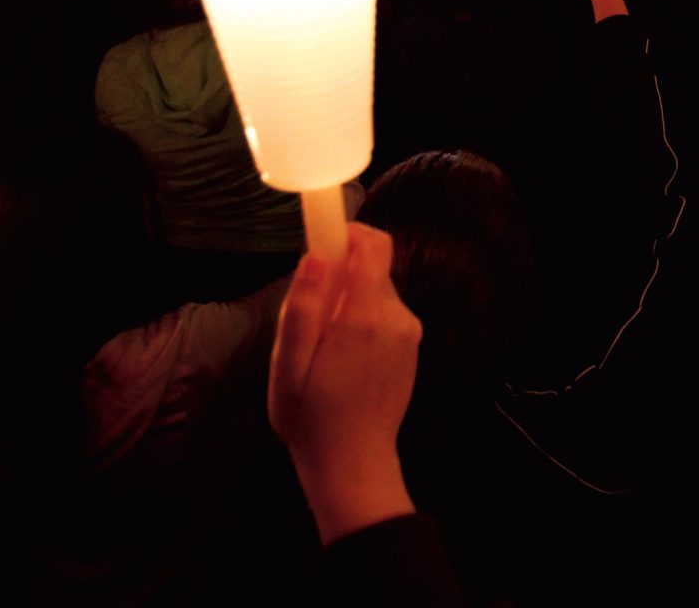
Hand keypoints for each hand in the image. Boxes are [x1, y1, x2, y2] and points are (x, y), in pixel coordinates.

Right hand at [269, 231, 421, 545]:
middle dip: (336, 278)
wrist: (352, 465)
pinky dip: (359, 322)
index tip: (318, 246)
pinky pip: (382, 314)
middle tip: (307, 322)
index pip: (371, 243)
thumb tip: (316, 254)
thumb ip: (303, 307)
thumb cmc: (311, 417)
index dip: (345, 232)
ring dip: (346, 304)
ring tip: (322, 350)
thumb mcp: (288, 365)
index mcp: (366, 316)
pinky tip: (341, 361)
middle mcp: (397, 317)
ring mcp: (409, 333)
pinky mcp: (410, 346)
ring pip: (374, 290)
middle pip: (369, 266)